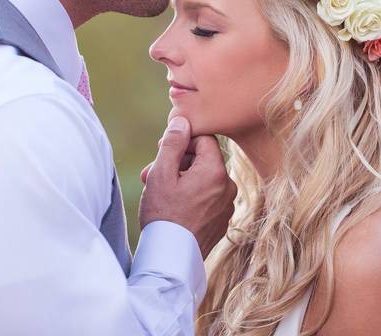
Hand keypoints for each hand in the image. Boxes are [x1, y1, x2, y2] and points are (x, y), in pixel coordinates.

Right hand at [138, 116, 236, 258]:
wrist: (171, 259)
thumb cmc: (163, 214)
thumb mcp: (162, 173)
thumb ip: (172, 143)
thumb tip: (182, 121)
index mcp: (216, 171)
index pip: (203, 139)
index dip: (181, 141)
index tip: (162, 150)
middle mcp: (228, 186)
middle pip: (203, 159)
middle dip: (177, 162)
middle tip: (152, 173)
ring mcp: (227, 205)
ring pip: (203, 179)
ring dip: (181, 180)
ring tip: (157, 191)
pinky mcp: (221, 220)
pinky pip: (207, 198)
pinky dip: (190, 196)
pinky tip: (171, 207)